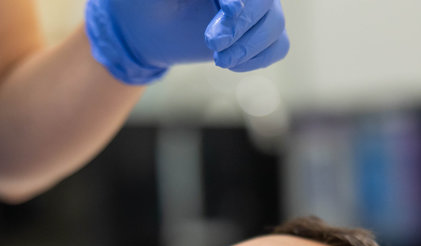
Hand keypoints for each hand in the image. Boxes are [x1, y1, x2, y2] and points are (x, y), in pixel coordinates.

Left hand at [85, 0, 289, 84]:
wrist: (141, 31)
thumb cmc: (141, 3)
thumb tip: (224, 3)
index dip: (243, 3)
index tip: (224, 17)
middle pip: (267, 3)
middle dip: (244, 27)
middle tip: (212, 45)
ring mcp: (252, 7)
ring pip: (276, 24)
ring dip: (250, 47)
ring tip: (219, 60)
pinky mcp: (255, 32)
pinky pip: (278, 45)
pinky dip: (260, 58)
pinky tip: (231, 64)